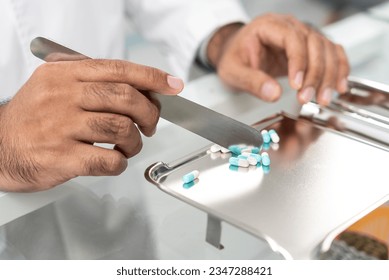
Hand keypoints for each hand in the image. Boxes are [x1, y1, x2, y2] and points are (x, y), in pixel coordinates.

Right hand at [0, 59, 183, 191]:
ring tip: (128, 145)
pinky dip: (120, 162)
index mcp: (65, 75)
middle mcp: (63, 96)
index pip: (118, 70)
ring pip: (122, 128)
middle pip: (126, 98)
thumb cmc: (33, 119)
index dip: (151, 77)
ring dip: (135, 141)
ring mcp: (61, 127)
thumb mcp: (54, 85)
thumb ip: (92, 79)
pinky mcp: (62, 157)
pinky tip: (113, 160)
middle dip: (149, 113)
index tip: (172, 85)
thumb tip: (140, 84)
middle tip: (150, 124)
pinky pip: (109, 160)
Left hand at [207, 14, 349, 105]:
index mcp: (268, 26)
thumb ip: (252, 82)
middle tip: (309, 98)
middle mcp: (289, 27)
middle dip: (315, 74)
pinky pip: (331, 53)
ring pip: (327, 49)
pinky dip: (339, 69)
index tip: (296, 85)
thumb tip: (273, 94)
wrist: (234, 52)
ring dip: (329, 75)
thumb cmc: (233, 57)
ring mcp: (302, 35)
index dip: (298, 61)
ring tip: (322, 98)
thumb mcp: (233, 71)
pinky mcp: (309, 47)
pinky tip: (339, 85)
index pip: (292, 38)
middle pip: (314, 43)